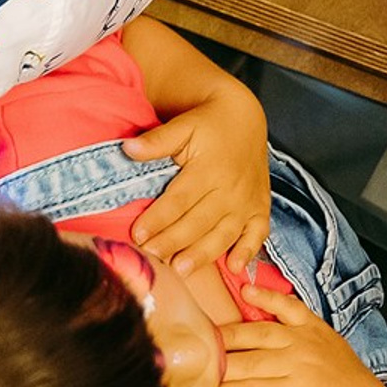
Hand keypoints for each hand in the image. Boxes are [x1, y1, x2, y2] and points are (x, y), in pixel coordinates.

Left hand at [122, 78, 270, 273]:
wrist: (245, 117)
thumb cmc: (208, 123)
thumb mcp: (184, 126)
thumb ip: (157, 141)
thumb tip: (127, 149)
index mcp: (209, 168)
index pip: (179, 199)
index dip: (158, 218)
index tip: (137, 235)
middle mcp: (230, 188)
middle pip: (198, 221)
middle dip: (173, 241)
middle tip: (151, 257)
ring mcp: (247, 201)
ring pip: (224, 233)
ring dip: (203, 254)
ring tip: (180, 269)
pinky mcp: (260, 208)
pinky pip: (258, 233)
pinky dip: (248, 251)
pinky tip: (236, 267)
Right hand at [217, 285, 386, 386]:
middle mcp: (297, 361)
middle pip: (246, 361)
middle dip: (218, 363)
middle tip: (193, 362)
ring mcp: (306, 339)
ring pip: (260, 333)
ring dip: (232, 333)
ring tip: (207, 335)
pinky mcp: (315, 326)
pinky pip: (289, 306)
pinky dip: (268, 296)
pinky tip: (246, 290)